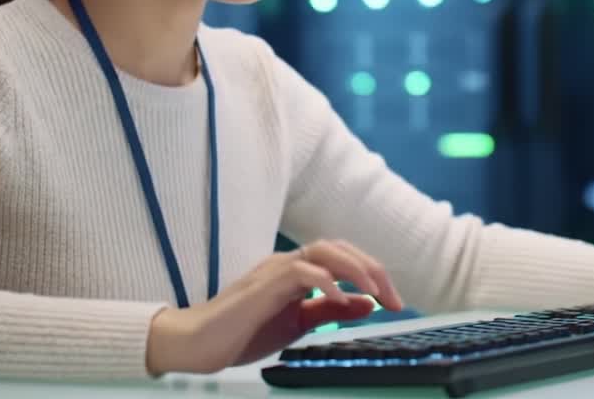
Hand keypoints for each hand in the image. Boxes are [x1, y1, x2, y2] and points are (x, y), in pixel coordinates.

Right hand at [145, 239, 403, 374]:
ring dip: (356, 270)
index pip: (343, 258)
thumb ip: (329, 311)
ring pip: (324, 251)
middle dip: (373, 270)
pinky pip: (301, 272)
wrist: (198, 344)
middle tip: (394, 299)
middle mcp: (287, 263)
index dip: (372, 274)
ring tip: (375, 293)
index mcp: (296, 271)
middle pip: (340, 248)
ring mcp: (274, 270)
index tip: (393, 302)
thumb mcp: (297, 324)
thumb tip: (368, 304)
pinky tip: (340, 302)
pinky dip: (326, 283)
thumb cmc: (242, 332)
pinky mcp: (263, 285)